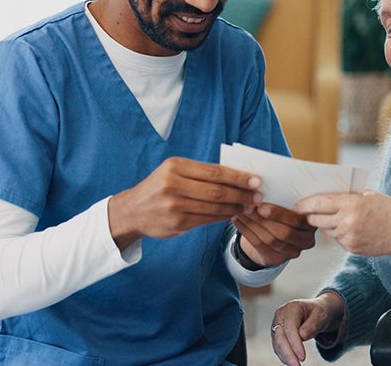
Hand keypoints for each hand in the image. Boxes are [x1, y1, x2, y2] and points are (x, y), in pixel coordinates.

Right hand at [108, 157, 260, 248]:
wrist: (132, 210)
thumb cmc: (160, 187)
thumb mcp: (174, 172)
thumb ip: (201, 173)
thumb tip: (237, 176)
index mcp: (176, 167)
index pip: (215, 172)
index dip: (238, 177)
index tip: (256, 180)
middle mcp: (174, 185)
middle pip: (217, 190)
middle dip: (241, 194)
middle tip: (258, 196)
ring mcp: (175, 206)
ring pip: (214, 207)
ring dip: (236, 207)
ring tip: (249, 206)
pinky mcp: (177, 223)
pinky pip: (207, 220)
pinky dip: (223, 217)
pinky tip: (233, 214)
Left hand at [232, 203, 315, 266]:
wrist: (276, 233)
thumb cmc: (284, 213)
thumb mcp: (290, 203)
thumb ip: (284, 198)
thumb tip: (264, 187)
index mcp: (312, 224)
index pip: (298, 221)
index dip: (280, 214)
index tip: (262, 204)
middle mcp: (306, 240)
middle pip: (284, 232)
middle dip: (263, 219)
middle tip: (248, 207)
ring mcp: (293, 252)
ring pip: (269, 239)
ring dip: (252, 223)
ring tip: (241, 210)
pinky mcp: (278, 259)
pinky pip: (259, 245)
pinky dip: (246, 231)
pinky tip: (238, 220)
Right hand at [271, 292, 344, 365]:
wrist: (315, 312)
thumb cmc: (318, 312)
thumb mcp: (321, 315)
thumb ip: (312, 324)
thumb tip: (302, 335)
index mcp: (292, 308)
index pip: (290, 328)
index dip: (295, 343)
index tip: (303, 357)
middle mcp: (281, 315)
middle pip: (280, 336)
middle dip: (288, 353)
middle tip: (297, 365)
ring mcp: (277, 324)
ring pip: (277, 343)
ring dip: (285, 356)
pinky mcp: (277, 334)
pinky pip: (278, 347)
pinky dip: (284, 356)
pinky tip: (292, 362)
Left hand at [294, 191, 390, 263]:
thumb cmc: (388, 208)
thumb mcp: (367, 195)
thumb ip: (345, 196)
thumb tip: (321, 195)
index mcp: (351, 204)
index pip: (318, 203)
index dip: (304, 204)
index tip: (297, 203)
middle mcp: (348, 222)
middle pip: (317, 220)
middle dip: (310, 215)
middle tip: (306, 211)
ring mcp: (349, 238)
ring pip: (326, 230)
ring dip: (325, 223)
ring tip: (331, 216)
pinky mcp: (352, 248)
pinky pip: (337, 239)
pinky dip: (338, 232)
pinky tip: (348, 226)